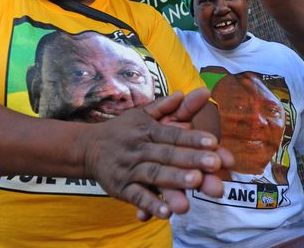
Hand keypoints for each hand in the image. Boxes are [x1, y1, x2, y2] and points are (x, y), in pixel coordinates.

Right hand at [80, 88, 232, 219]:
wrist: (88, 147)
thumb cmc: (124, 130)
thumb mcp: (144, 114)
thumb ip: (172, 106)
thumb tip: (198, 92)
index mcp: (147, 129)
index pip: (173, 134)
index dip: (193, 138)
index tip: (214, 142)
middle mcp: (138, 148)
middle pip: (167, 154)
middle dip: (191, 159)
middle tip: (215, 164)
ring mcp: (128, 169)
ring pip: (153, 175)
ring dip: (174, 180)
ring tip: (196, 183)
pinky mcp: (120, 189)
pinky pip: (136, 197)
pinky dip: (150, 205)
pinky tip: (167, 212)